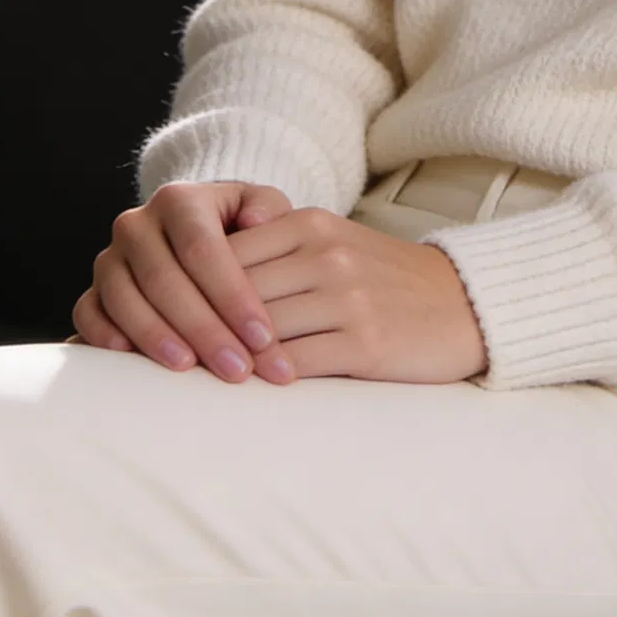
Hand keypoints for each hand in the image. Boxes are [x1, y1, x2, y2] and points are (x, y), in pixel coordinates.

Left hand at [71, 182, 487, 386]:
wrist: (466, 305)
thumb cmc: (385, 284)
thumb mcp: (332, 251)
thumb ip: (273, 259)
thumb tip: (194, 292)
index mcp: (309, 225)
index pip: (225, 254)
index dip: (185, 289)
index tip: (149, 320)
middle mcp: (324, 252)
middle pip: (234, 291)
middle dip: (191, 326)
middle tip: (151, 358)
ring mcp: (345, 295)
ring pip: (258, 328)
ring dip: (220, 358)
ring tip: (186, 381)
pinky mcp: (366, 339)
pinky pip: (298, 361)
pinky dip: (265, 379)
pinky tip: (246, 392)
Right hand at [72, 180, 295, 380]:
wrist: (196, 240)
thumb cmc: (239, 231)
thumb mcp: (260, 208)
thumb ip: (268, 207)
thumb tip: (261, 220)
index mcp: (179, 200)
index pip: (202, 248)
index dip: (232, 295)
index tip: (263, 337)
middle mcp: (136, 224)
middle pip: (164, 279)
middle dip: (204, 329)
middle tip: (238, 369)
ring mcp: (109, 259)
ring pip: (124, 298)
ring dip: (157, 337)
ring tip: (191, 369)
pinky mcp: (92, 291)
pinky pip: (87, 312)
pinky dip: (104, 335)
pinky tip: (131, 360)